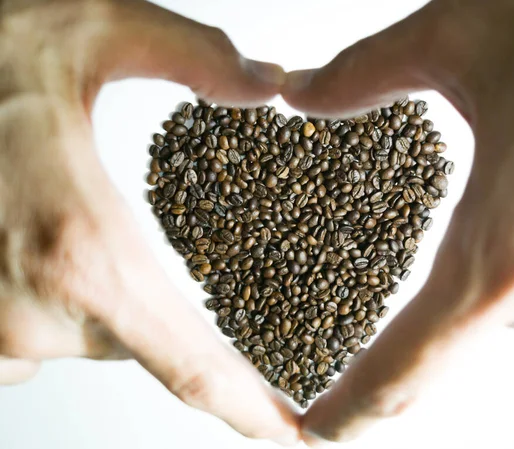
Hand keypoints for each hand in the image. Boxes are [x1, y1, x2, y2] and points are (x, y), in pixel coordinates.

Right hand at [0, 0, 298, 443]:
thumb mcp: (94, 30)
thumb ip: (194, 55)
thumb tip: (270, 80)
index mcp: (82, 250)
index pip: (190, 364)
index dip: (246, 407)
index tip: (289, 435)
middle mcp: (33, 308)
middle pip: (143, 337)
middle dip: (158, 295)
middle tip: (141, 239)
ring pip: (91, 330)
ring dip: (102, 287)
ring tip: (76, 220)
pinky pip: (42, 330)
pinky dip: (61, 294)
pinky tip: (42, 240)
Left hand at [283, 0, 513, 442]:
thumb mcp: (464, 33)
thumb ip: (365, 74)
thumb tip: (297, 93)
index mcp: (507, 255)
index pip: (404, 371)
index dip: (352, 408)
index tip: (316, 427)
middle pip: (465, 322)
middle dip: (463, 269)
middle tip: (502, 193)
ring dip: (512, 255)